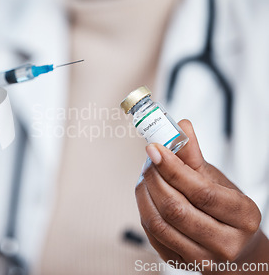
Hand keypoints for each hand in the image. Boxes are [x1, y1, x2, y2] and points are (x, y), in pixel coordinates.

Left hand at [136, 120, 268, 273]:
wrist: (234, 247)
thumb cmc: (225, 209)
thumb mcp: (217, 180)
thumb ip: (194, 155)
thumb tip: (180, 126)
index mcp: (243, 217)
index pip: (201, 192)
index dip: (173, 168)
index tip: (155, 148)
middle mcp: (225, 243)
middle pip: (176, 209)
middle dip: (155, 179)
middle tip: (149, 161)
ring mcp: (202, 259)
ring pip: (158, 224)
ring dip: (144, 194)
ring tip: (146, 176)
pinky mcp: (180, 264)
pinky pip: (152, 235)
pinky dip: (144, 210)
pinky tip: (148, 196)